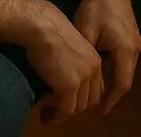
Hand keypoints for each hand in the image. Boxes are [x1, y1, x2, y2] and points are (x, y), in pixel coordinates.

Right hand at [24, 2, 103, 123]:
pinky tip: (46, 111)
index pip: (96, 88)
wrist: (44, 27)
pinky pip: (66, 110)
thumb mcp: (67, 50)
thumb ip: (71, 66)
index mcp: (94, 61)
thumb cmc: (48, 33)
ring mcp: (83, 79)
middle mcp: (93, 70)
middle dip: (75, 108)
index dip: (83, 98)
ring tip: (49, 113)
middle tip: (57, 110)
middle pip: (91, 100)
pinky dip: (57, 115)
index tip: (67, 101)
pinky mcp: (70, 86)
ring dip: (64, 114)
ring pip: (79, 108)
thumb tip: (61, 81)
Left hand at [74, 0, 140, 114]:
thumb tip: (82, 78)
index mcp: (125, 49)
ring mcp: (135, 41)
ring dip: (114, 81)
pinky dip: (115, 69)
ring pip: (126, 69)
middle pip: (126, 78)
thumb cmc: (95, 8)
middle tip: (97, 107)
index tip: (100, 111)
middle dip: (112, 94)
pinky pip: (125, 59)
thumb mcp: (85, 33)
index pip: (122, 84)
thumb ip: (87, 57)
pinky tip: (102, 72)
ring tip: (98, 93)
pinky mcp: (131, 35)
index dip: (111, 100)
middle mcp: (134, 48)